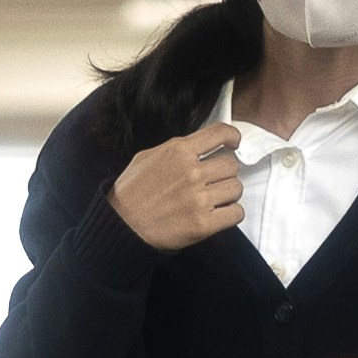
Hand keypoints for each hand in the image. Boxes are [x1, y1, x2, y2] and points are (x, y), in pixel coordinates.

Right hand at [111, 123, 246, 251]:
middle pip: (232, 164)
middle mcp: (192, 172)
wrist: (121, 225)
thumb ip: (177, 149)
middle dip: (225, 172)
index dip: (231, 136)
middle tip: (213, 180)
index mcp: (179, 151)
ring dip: (228, 193)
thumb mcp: (148, 156)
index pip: (220, 133)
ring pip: (236, 188)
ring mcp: (199, 199)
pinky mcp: (204, 224)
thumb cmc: (132, 192)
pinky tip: (218, 213)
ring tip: (213, 198)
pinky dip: (231, 213)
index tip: (233, 143)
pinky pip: (237, 213)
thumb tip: (202, 146)